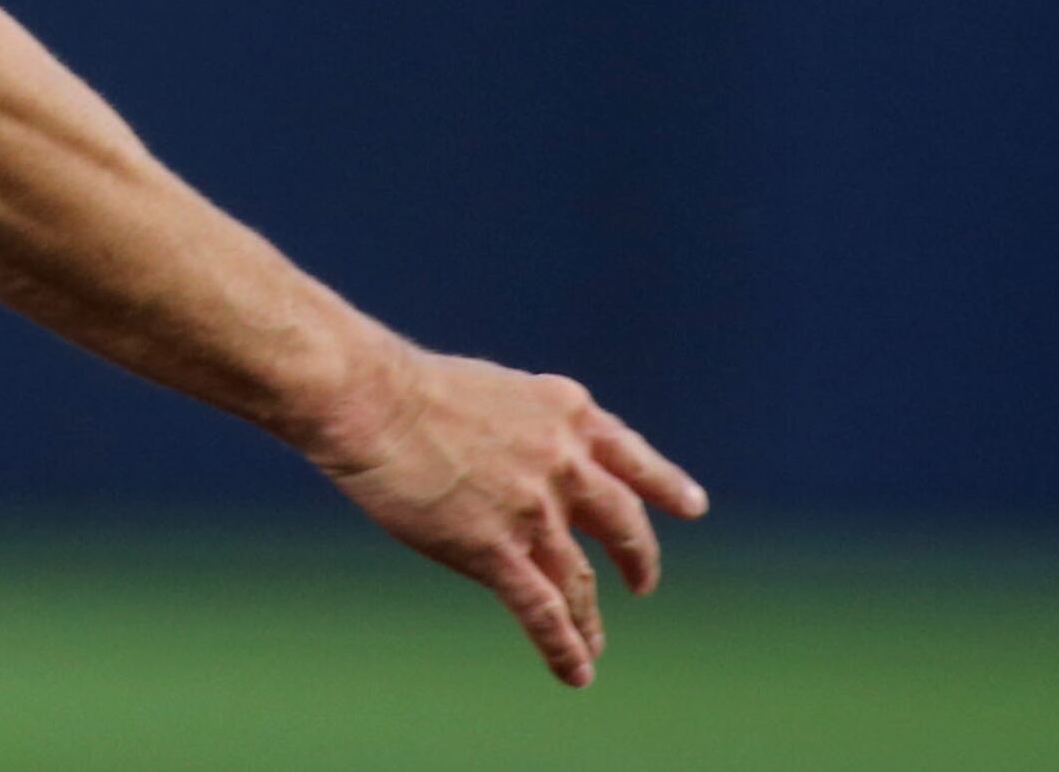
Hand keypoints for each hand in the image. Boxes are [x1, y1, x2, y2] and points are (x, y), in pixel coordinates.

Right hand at [304, 340, 709, 686]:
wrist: (368, 399)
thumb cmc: (406, 386)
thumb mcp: (493, 388)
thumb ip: (524, 425)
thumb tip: (525, 462)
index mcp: (564, 412)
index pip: (629, 455)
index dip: (664, 484)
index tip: (690, 505)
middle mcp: (563, 463)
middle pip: (622, 523)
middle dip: (637, 558)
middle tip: (642, 582)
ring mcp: (534, 511)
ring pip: (581, 580)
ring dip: (590, 619)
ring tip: (594, 642)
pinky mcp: (496, 551)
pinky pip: (543, 612)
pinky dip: (564, 647)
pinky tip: (576, 672)